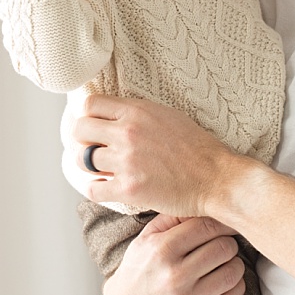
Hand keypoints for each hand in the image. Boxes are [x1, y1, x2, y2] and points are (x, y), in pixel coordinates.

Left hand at [73, 94, 241, 216]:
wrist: (214, 177)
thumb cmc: (197, 147)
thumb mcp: (168, 115)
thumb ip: (138, 113)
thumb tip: (113, 114)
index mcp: (137, 111)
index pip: (90, 105)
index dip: (89, 115)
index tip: (95, 125)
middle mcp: (128, 133)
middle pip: (79, 130)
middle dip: (83, 139)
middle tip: (94, 147)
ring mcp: (126, 161)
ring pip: (83, 160)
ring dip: (90, 165)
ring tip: (103, 169)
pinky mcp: (128, 188)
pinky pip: (93, 189)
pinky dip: (97, 189)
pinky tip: (108, 187)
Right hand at [103, 214, 245, 294]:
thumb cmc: (141, 266)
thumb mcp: (149, 235)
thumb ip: (175, 216)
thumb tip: (206, 201)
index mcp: (162, 249)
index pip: (207, 226)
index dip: (223, 222)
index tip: (228, 222)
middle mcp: (173, 276)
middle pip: (224, 248)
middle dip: (228, 242)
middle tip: (223, 242)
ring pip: (232, 272)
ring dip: (235, 263)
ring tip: (225, 260)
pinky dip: (235, 284)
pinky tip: (224, 278)